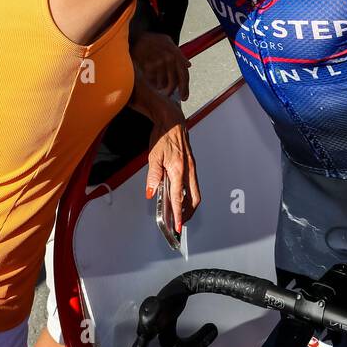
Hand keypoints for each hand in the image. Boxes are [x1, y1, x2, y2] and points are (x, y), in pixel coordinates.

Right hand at [131, 31, 190, 100]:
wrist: (135, 37)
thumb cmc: (152, 40)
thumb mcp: (168, 42)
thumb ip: (179, 54)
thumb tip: (188, 65)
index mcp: (176, 53)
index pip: (184, 74)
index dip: (185, 88)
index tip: (184, 97)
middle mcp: (169, 58)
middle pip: (174, 82)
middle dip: (172, 92)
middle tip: (170, 96)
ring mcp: (158, 63)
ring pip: (162, 84)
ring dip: (160, 88)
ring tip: (157, 87)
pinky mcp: (148, 66)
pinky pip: (152, 81)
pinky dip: (152, 84)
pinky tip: (150, 81)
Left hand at [143, 102, 200, 231]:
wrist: (172, 121)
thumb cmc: (163, 136)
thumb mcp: (153, 157)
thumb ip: (153, 176)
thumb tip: (151, 192)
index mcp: (179, 169)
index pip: (179, 197)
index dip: (178, 213)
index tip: (176, 225)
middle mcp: (189, 170)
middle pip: (193, 198)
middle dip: (187, 213)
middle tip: (179, 222)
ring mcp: (192, 167)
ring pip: (195, 192)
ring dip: (189, 205)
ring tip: (180, 213)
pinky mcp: (191, 165)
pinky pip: (193, 184)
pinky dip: (189, 194)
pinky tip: (180, 196)